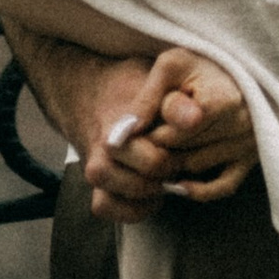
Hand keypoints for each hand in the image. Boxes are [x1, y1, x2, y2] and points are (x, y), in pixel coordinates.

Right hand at [0, 19, 256, 217]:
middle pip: (135, 179)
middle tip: (177, 158)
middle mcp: (99, 145)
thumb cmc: (136, 72)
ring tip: (166, 175)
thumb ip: (174, 89)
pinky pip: (109, 211)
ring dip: (147, 193)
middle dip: (162, 172)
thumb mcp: (159, 67)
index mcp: (116, 117)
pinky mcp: (100, 184)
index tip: (178, 141)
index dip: (168, 152)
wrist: (88, 78)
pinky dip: (132, 210)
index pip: (146, 152)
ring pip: (114, 198)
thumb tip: (190, 109)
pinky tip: (153, 196)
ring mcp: (95, 167)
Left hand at [89, 50, 258, 218]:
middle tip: (154, 130)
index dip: (156, 127)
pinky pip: (223, 187)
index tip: (152, 119)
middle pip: (182, 149)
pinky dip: (199, 190)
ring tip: (167, 140)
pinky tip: (179, 183)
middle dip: (161, 142)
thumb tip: (122, 135)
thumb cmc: (198, 64)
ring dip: (174, 159)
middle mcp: (242, 123)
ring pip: (195, 166)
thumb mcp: (170, 67)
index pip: (176, 131)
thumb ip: (147, 98)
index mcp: (224, 98)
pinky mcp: (250, 158)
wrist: (234, 71)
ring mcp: (248, 143)